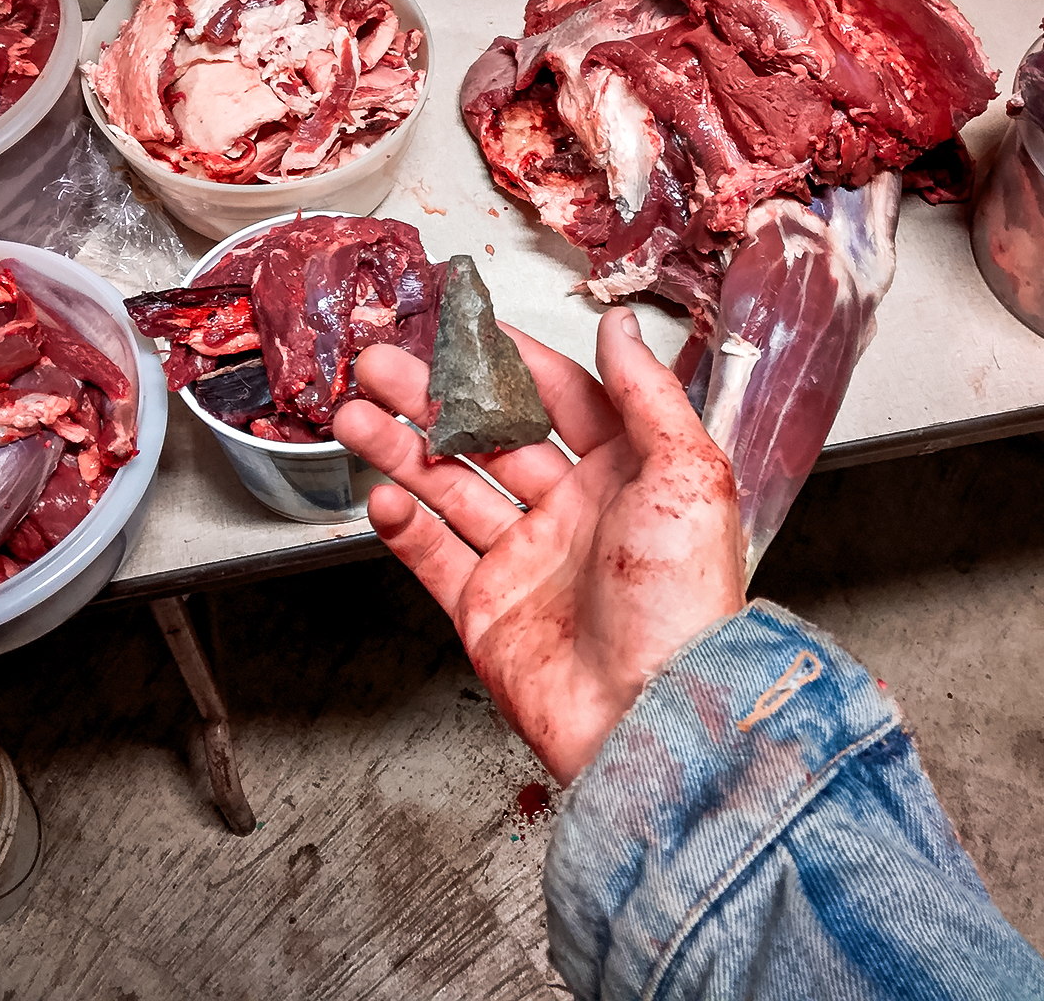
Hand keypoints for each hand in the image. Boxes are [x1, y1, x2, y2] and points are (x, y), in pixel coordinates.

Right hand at [332, 308, 746, 784]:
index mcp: (625, 475)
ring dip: (401, 448)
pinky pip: (433, 555)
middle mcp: (572, 513)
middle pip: (490, 436)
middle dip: (434, 397)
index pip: (562, 398)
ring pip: (449, 487)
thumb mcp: (689, 475)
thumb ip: (648, 393)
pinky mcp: (486, 609)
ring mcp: (524, 560)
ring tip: (353, 414)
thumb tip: (621, 327)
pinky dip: (403, 525)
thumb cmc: (685, 605)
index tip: (467, 327)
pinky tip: (383, 496)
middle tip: (382, 364)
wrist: (652, 716)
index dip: (514, 361)